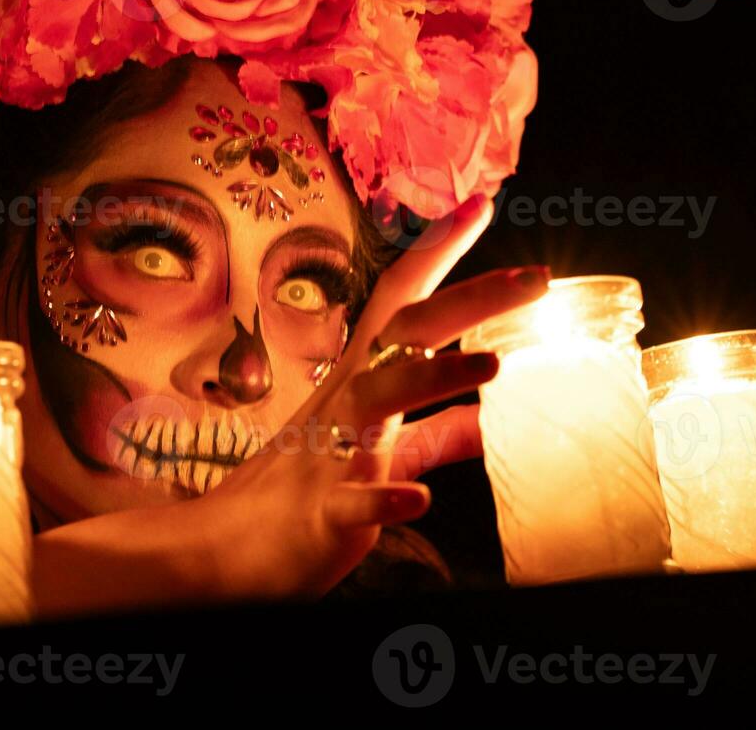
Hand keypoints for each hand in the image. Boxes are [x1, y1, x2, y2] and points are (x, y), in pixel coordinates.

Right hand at [189, 194, 550, 599]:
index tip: (481, 203)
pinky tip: (418, 496)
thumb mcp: (377, 455)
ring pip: (376, 400)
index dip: (441, 254)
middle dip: (468, 298)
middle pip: (403, 333)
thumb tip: (490, 417)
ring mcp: (327, 453)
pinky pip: (351, 500)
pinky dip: (383, 495)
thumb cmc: (302, 496)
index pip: (403, 304)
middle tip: (536, 276)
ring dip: (430, 377)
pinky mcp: (320, 511)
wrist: (219, 553)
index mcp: (359, 383)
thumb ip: (436, 435)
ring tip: (492, 362)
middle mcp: (343, 402)